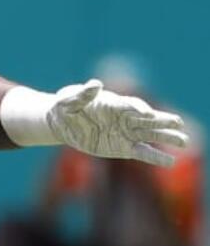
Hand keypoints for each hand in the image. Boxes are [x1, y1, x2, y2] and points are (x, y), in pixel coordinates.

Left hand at [48, 80, 187, 167]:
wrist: (62, 123)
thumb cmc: (65, 107)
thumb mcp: (68, 100)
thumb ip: (82, 94)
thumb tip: (95, 84)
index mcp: (112, 104)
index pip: (130, 105)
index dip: (138, 108)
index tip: (147, 114)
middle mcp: (124, 117)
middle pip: (147, 119)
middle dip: (162, 120)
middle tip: (178, 123)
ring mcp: (125, 133)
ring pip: (150, 135)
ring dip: (166, 137)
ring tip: (184, 141)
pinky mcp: (123, 147)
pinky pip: (142, 152)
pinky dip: (155, 157)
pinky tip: (170, 161)